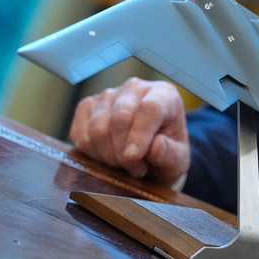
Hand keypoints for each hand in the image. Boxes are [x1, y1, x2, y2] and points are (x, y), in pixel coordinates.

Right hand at [70, 77, 189, 184]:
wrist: (149, 152)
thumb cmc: (166, 152)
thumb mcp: (178, 160)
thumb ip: (171, 155)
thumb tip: (157, 146)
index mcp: (164, 94)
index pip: (150, 108)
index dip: (140, 135)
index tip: (135, 158)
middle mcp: (135, 88)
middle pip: (120, 118)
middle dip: (123, 153)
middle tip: (135, 169)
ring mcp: (108, 95)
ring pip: (98, 128)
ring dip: (108, 156)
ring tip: (124, 165)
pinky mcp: (87, 107)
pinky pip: (80, 134)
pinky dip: (92, 154)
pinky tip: (107, 158)